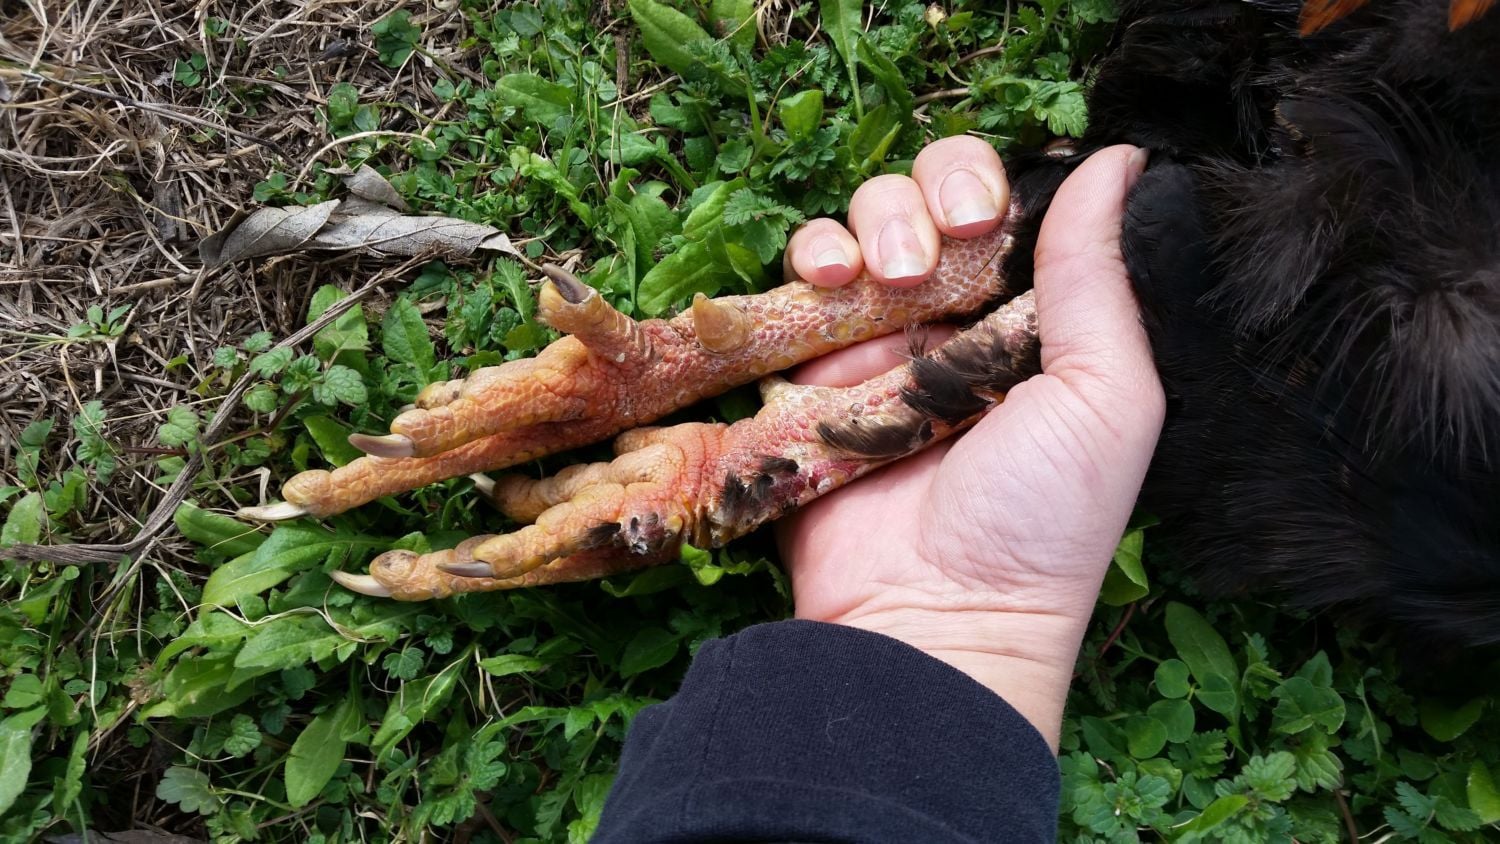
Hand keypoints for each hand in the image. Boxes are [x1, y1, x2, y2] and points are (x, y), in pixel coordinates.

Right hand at [776, 143, 1161, 749]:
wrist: (935, 617)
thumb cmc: (1041, 519)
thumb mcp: (1105, 395)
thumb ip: (1097, 274)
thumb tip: (1119, 158)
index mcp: (1032, 321)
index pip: (1009, 207)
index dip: (992, 188)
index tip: (989, 220)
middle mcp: (955, 322)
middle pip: (930, 198)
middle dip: (929, 196)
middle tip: (939, 251)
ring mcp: (877, 345)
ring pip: (863, 223)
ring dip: (870, 221)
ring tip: (882, 279)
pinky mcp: (810, 374)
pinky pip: (800, 282)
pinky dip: (811, 256)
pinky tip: (832, 281)